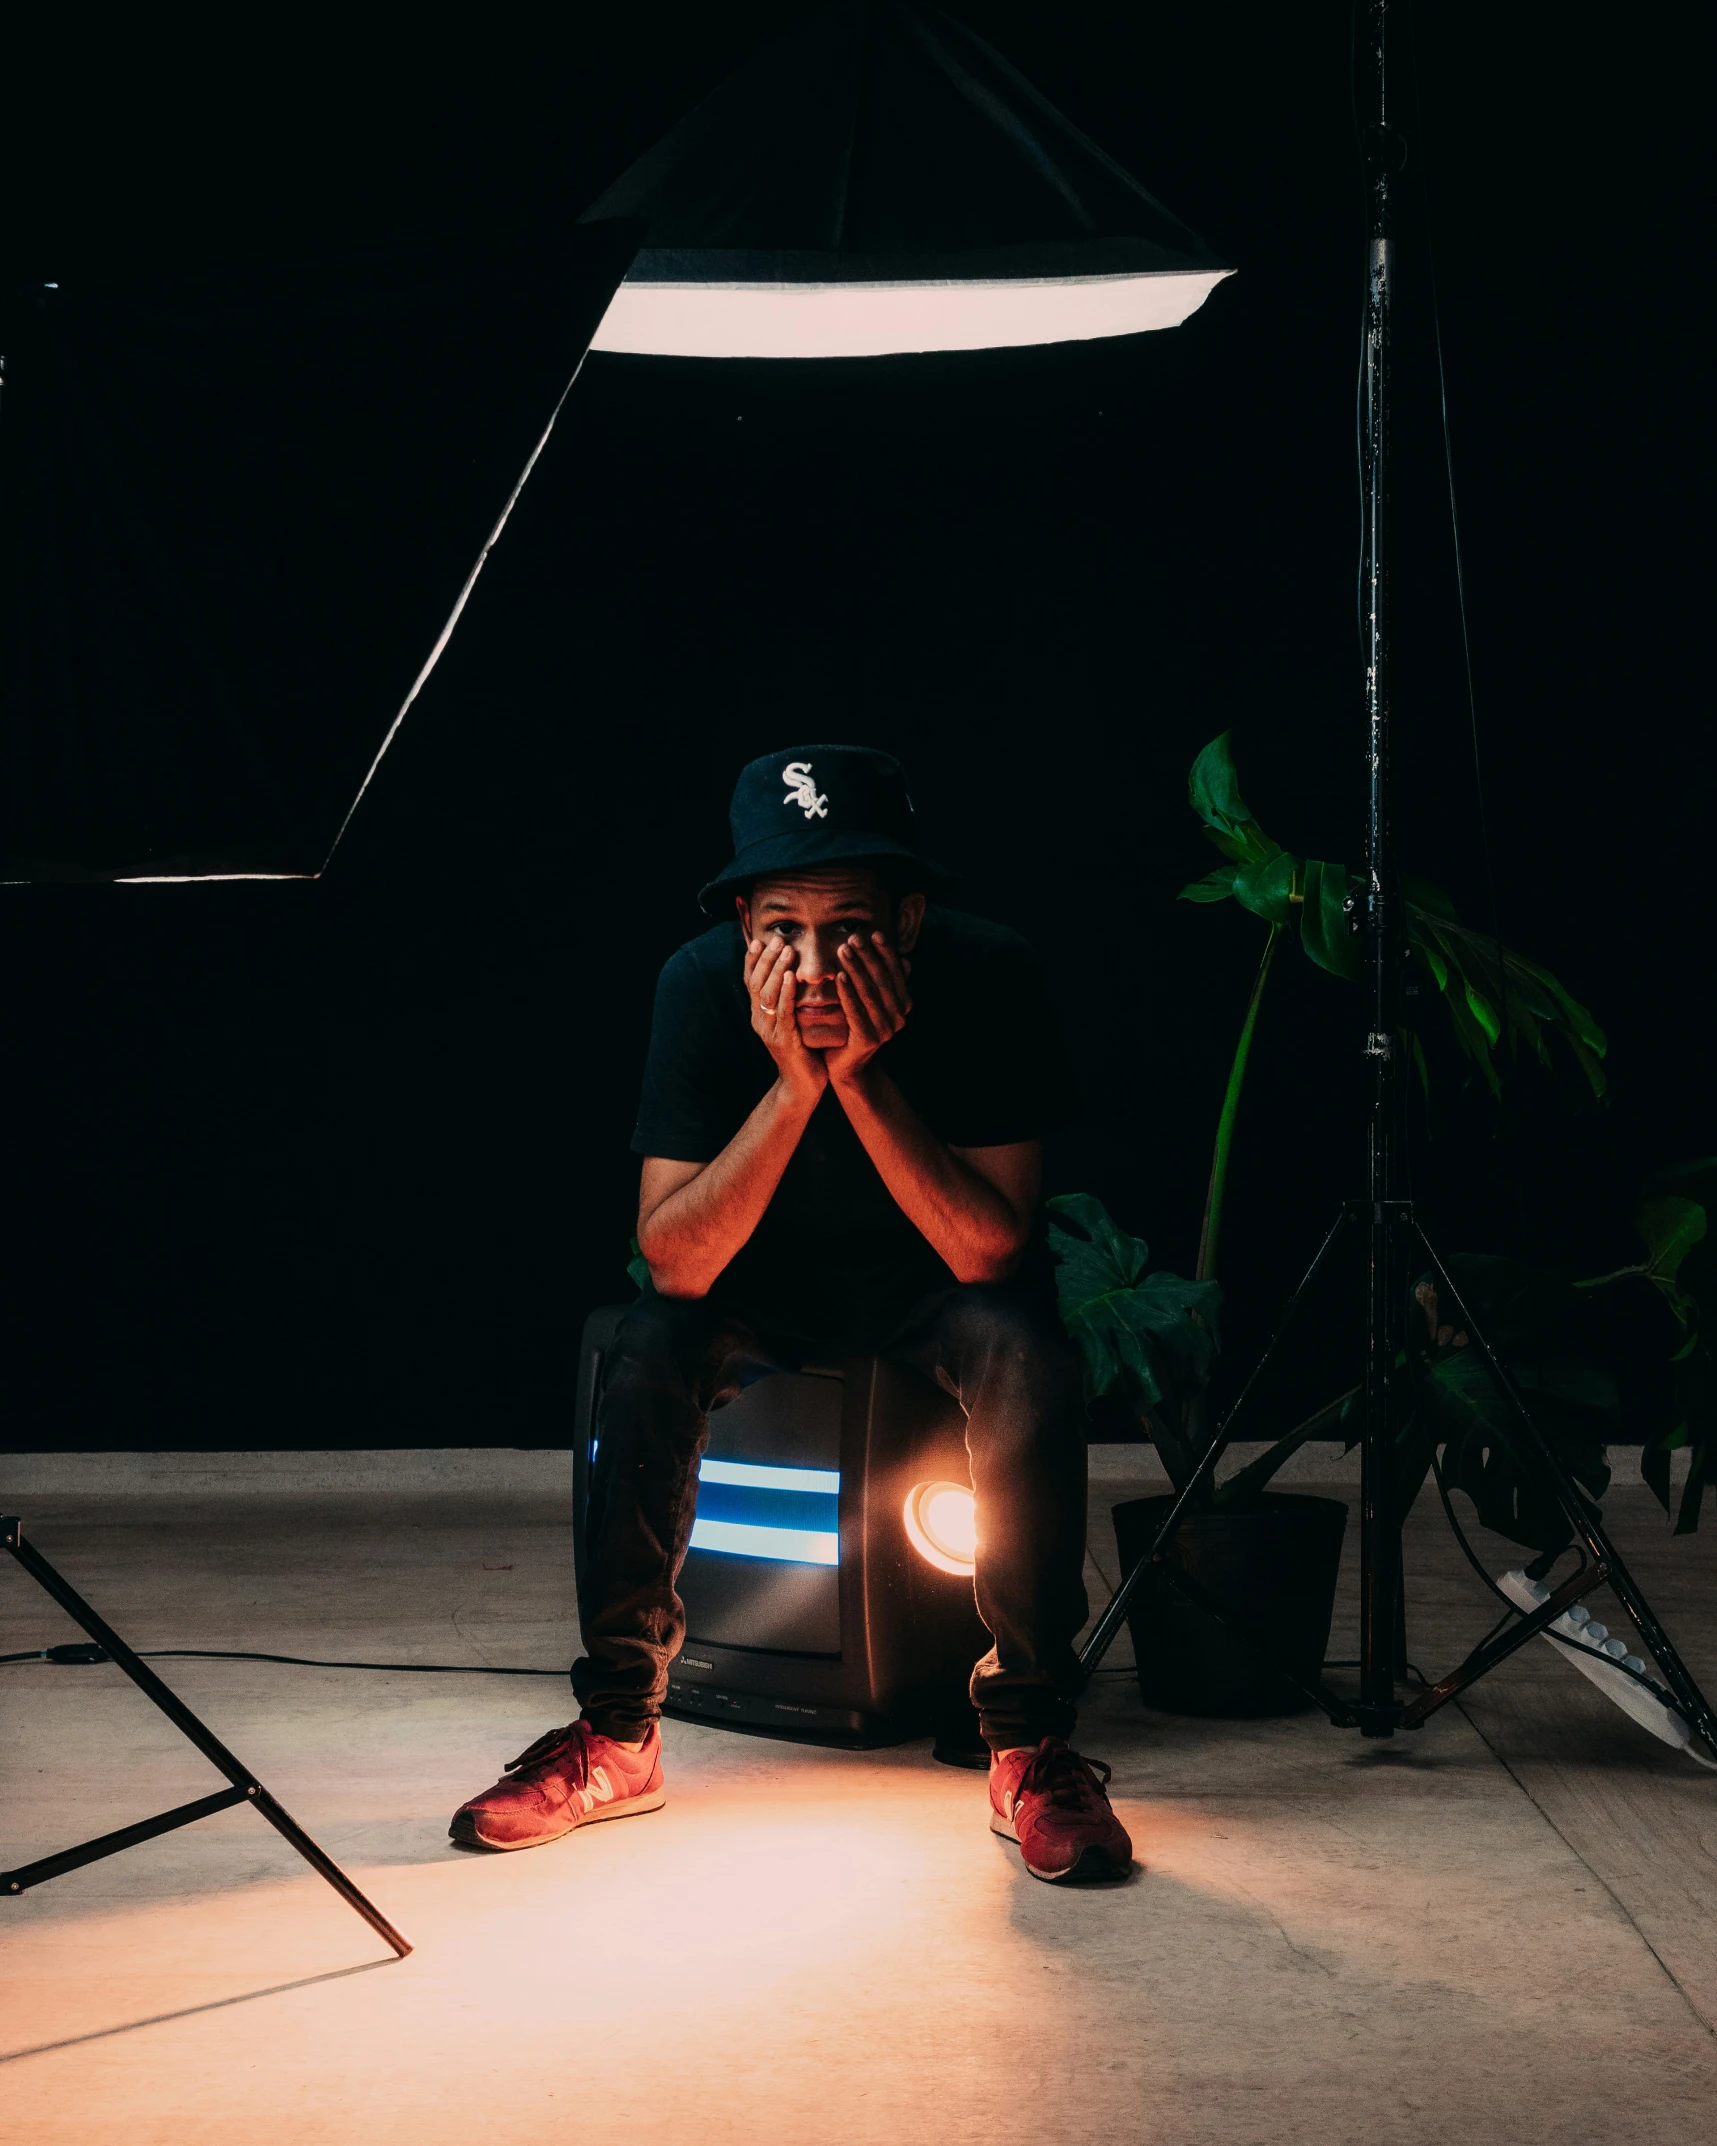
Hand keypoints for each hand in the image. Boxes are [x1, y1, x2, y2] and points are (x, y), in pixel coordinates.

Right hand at [745, 934, 826, 1105]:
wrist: (803, 1088)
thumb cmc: (803, 1051)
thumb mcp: (793, 1021)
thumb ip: (790, 1000)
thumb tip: (795, 972)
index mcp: (759, 1014)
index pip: (751, 981)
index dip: (753, 960)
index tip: (760, 939)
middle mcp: (759, 1020)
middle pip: (756, 983)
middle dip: (766, 959)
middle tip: (777, 939)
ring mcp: (769, 1031)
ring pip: (767, 994)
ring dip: (776, 970)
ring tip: (786, 950)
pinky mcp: (783, 1041)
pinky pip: (782, 1013)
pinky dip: (785, 993)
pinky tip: (790, 977)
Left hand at [825, 931, 912, 1087]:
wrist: (845, 1066)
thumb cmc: (854, 1028)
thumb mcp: (870, 1001)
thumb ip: (883, 981)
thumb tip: (905, 959)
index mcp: (903, 1006)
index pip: (895, 973)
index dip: (885, 953)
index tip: (873, 933)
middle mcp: (898, 1018)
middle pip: (881, 981)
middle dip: (868, 957)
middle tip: (853, 938)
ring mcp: (885, 1030)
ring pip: (869, 993)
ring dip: (856, 969)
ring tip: (843, 950)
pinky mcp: (867, 1039)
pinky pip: (856, 1011)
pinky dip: (848, 992)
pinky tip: (839, 976)